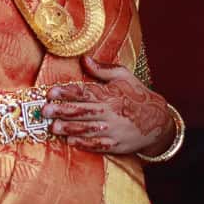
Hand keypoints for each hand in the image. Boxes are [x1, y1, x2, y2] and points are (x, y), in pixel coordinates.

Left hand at [41, 54, 172, 155]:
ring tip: (53, 127)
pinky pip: (97, 145)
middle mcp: (110, 113)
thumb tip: (84, 59)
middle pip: (81, 111)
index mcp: (109, 95)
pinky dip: (83, 143)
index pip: (84, 93)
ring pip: (86, 129)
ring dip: (68, 128)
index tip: (51, 93)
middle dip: (62, 111)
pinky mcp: (115, 144)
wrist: (159, 121)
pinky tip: (70, 141)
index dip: (66, 93)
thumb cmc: (138, 96)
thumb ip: (103, 70)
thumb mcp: (124, 77)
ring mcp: (113, 130)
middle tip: (45, 111)